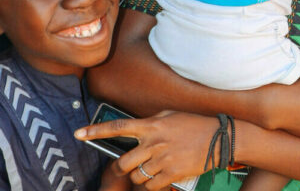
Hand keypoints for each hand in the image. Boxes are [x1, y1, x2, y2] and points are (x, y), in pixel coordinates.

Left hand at [76, 110, 216, 190]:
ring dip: (138, 177)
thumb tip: (135, 132)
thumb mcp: (171, 116)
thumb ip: (151, 123)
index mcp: (152, 125)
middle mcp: (154, 142)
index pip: (118, 127)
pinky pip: (150, 186)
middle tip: (127, 168)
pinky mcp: (171, 173)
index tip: (78, 133)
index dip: (95, 131)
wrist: (220, 139)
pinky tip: (159, 178)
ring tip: (151, 170)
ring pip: (135, 176)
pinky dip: (151, 185)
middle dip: (121, 168)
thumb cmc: (195, 125)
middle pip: (122, 162)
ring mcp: (162, 159)